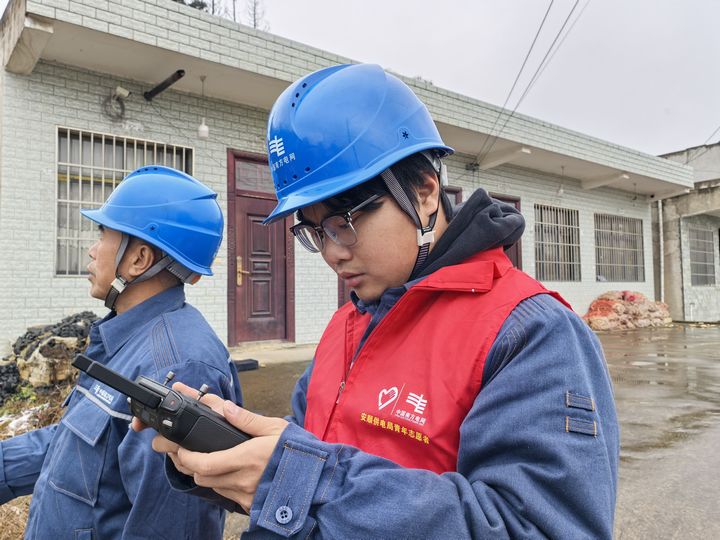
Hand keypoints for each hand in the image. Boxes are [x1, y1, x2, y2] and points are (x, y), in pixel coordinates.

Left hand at [140, 381, 288, 511]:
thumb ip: (246, 419)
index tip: (178, 447)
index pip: (203, 463)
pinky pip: (226, 494)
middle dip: (188, 464)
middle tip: (184, 450)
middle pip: (201, 476)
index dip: (184, 456)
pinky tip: (226, 470)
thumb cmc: (300, 452)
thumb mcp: (275, 428)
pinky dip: (220, 482)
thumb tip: (223, 406)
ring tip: (203, 457)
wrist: (319, 480)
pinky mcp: (251, 505)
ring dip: (204, 473)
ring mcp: (246, 495)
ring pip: (212, 486)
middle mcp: (243, 480)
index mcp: (247, 458)